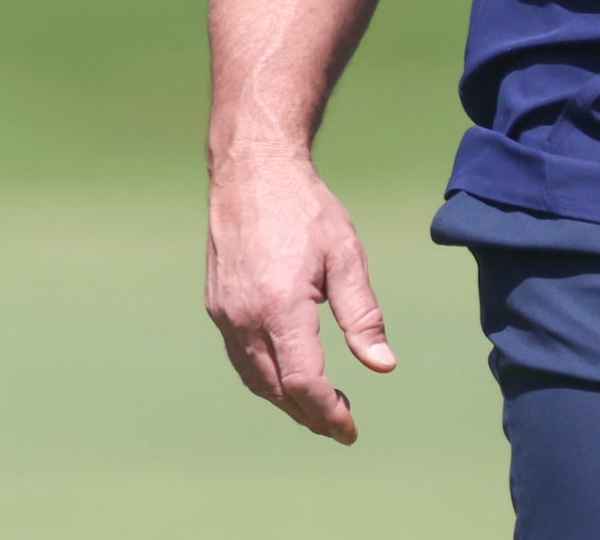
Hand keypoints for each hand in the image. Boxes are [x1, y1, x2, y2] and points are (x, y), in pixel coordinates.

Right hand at [205, 151, 397, 443]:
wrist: (252, 169)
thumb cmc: (304, 208)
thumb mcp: (345, 256)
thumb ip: (363, 315)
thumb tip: (382, 366)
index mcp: (280, 307)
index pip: (303, 384)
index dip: (328, 414)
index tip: (350, 429)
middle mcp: (245, 317)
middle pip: (277, 391)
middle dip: (309, 415)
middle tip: (340, 424)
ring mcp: (225, 313)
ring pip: (254, 379)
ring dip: (285, 401)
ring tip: (318, 408)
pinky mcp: (217, 305)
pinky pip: (239, 358)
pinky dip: (264, 378)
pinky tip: (286, 375)